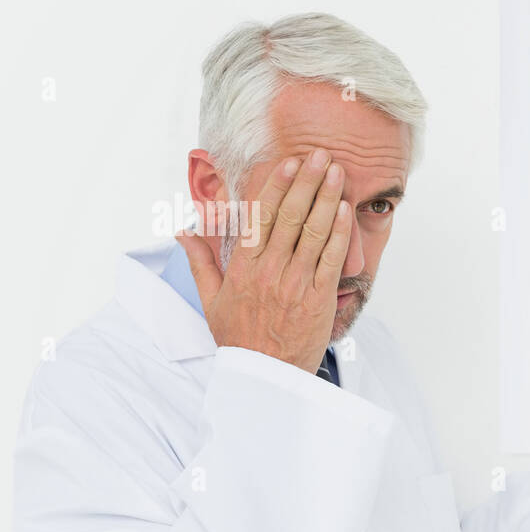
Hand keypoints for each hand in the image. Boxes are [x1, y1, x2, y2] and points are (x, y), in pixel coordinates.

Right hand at [176, 149, 350, 374]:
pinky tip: (344, 210)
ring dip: (327, 198)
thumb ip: (199, 262)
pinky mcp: (318, 298)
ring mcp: (295, 283)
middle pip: (290, 216)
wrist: (264, 376)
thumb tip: (183, 231)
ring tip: (337, 172)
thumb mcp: (210, 300)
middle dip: (307, 181)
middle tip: (321, 155)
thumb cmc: (239, 337)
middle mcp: (268, 270)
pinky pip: (330, 259)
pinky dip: (339, 232)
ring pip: (313, 232)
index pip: (260, 216)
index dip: (277, 186)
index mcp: (242, 267)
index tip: (289, 163)